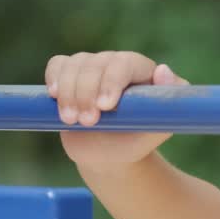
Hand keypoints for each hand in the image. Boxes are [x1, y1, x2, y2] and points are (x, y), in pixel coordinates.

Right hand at [44, 51, 188, 168]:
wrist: (109, 154)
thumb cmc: (136, 141)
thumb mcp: (155, 129)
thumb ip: (165, 104)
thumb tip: (163, 71)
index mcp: (144, 72)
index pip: (126, 64)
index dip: (112, 81)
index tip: (105, 107)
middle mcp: (118, 64)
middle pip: (96, 64)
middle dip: (87, 93)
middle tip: (87, 122)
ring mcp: (93, 67)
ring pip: (75, 65)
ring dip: (69, 93)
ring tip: (71, 120)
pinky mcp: (70, 75)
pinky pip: (58, 64)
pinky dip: (54, 78)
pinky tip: (54, 96)